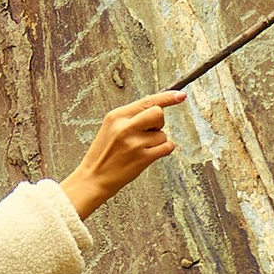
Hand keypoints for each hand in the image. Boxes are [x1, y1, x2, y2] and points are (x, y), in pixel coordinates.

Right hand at [61, 93, 184, 220]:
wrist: (93, 178)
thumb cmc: (103, 154)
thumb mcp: (110, 128)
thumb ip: (130, 117)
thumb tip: (155, 108)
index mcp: (116, 116)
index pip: (147, 101)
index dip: (167, 97)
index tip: (180, 95)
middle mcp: (125, 127)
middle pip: (158, 113)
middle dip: (159, 122)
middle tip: (148, 132)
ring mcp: (134, 143)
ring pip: (163, 134)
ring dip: (157, 141)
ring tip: (139, 149)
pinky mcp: (143, 158)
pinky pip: (167, 147)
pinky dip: (164, 150)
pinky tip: (150, 154)